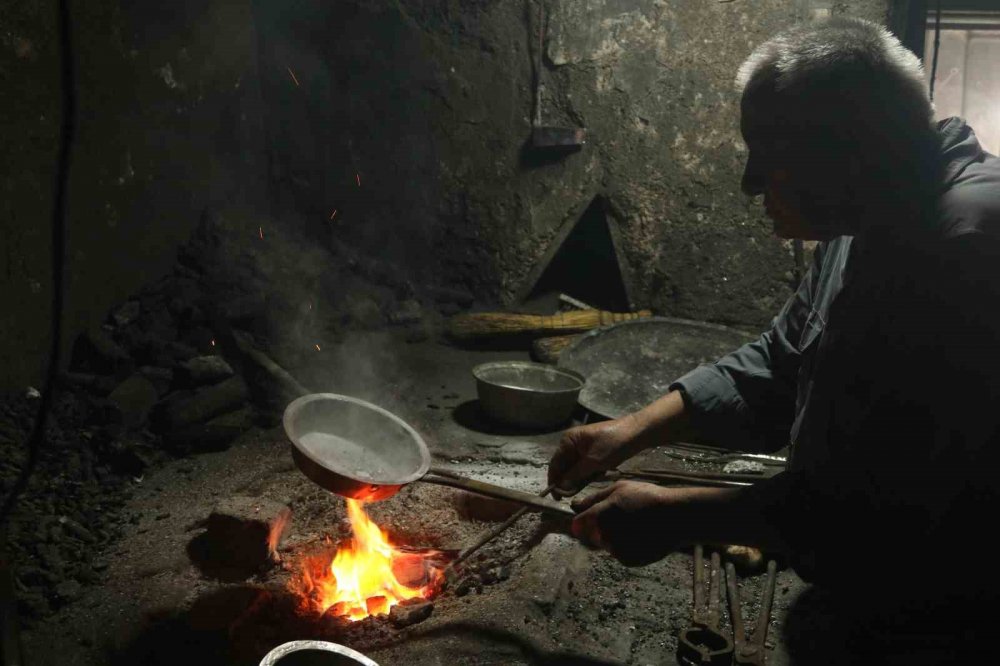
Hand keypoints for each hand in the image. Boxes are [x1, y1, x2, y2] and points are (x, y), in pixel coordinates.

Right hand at [548, 416, 641, 497]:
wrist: (637, 433)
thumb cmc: (614, 444)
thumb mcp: (593, 462)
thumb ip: (575, 476)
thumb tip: (560, 489)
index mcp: (568, 440)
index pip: (555, 464)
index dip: (554, 481)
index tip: (556, 498)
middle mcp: (572, 443)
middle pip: (564, 468)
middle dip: (569, 481)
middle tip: (574, 495)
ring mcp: (582, 448)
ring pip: (575, 469)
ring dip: (581, 478)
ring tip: (592, 479)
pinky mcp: (592, 453)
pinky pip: (585, 467)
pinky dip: (589, 474)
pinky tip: (600, 474)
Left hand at [570, 481, 698, 566]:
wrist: (677, 517)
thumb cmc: (647, 497)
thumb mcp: (618, 489)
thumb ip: (593, 499)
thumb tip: (574, 506)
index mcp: (598, 518)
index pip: (577, 526)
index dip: (583, 522)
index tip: (591, 518)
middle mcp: (604, 537)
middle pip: (590, 538)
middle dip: (598, 530)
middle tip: (619, 519)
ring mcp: (616, 551)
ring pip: (606, 546)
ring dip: (613, 538)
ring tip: (634, 525)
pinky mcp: (629, 561)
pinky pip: (620, 553)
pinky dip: (626, 546)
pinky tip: (641, 535)